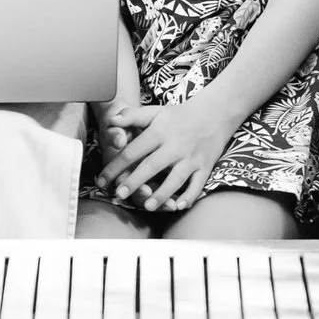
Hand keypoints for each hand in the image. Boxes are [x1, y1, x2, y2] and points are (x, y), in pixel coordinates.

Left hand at [95, 98, 236, 212]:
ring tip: (147, 206)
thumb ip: (133, 116)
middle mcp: (175, 145)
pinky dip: (189, 196)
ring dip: (161, 194)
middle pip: (151, 166)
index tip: (102, 180)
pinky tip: (178, 206)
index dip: (116, 166)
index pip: (133, 150)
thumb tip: (112, 121)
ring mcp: (191, 157)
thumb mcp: (155, 112)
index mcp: (160, 132)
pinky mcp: (205, 166)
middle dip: (134, 182)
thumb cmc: (180, 115)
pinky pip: (197, 184)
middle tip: (119, 194)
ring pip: (175, 179)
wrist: (215, 112)